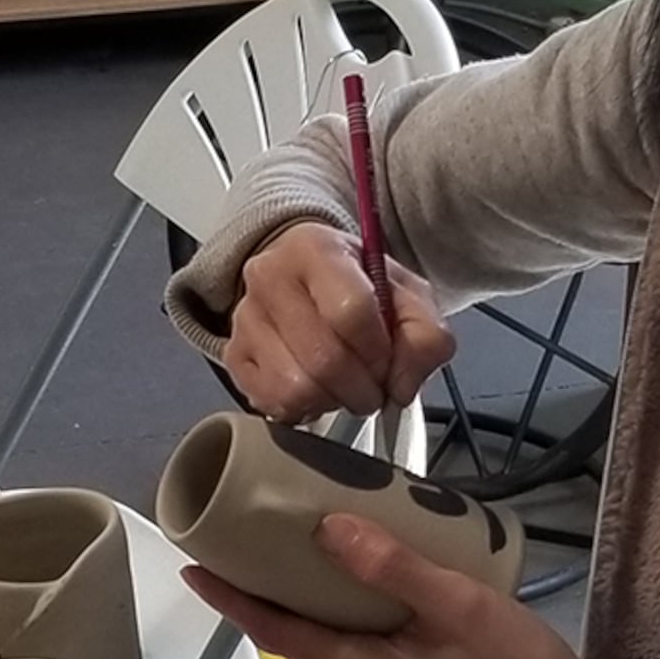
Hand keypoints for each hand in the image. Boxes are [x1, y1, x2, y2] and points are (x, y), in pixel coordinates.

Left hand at [181, 514, 659, 658]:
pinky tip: (369, 590)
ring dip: (309, 608)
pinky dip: (350, 620)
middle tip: (243, 546)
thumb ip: (391, 567)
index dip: (233, 601)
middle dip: (266, 597)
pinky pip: (364, 653)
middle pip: (299, 640)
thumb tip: (323, 528)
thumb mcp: (456, 605)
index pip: (278, 632)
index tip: (193, 568)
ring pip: (333, 648)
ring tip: (302, 556)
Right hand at [223, 222, 456, 419]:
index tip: (388, 361)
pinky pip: (271, 403)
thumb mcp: (407, 294)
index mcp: (316, 249)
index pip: (351, 312)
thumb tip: (403, 385)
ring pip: (296, 388)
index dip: (379, 351)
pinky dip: (304, 409)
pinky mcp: (233, 354)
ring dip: (333, 401)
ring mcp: (245, 317)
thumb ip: (425, 335)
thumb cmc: (359, 285)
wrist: (307, 276)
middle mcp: (269, 277)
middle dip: (361, 388)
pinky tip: (318, 390)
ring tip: (345, 387)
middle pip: (324, 359)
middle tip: (374, 387)